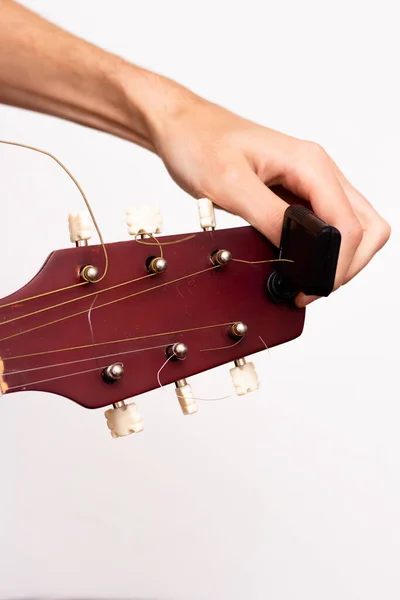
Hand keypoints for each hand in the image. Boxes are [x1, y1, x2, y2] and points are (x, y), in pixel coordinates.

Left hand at [148, 93, 390, 306]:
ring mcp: (311, 181)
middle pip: (367, 226)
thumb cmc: (200, 144)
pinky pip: (327, 222)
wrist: (183, 127)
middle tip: (314, 287)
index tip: (310, 288)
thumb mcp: (230, 185)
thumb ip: (269, 218)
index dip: (337, 264)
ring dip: (341, 257)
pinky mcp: (298, 190)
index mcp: (310, 164)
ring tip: (309, 279)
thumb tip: (297, 253)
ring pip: (353, 225)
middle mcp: (319, 170)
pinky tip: (300, 261)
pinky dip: (323, 248)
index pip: (349, 224)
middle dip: (349, 263)